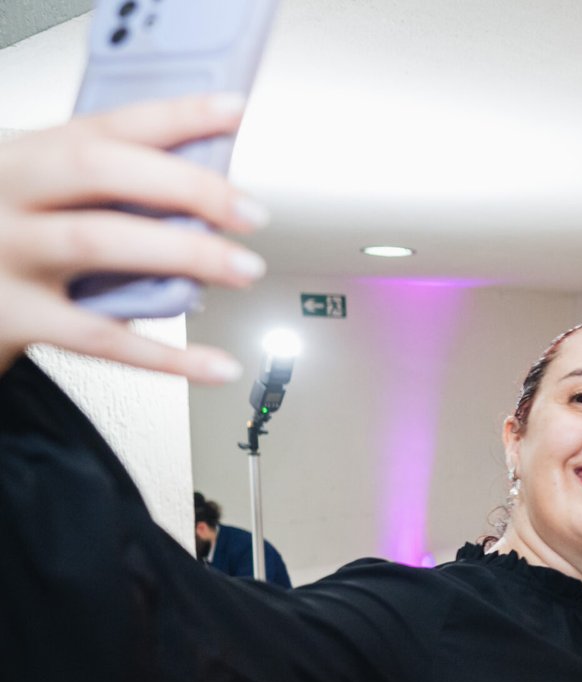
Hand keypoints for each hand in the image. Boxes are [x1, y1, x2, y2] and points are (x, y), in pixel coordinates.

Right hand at [0, 94, 266, 382]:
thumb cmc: (9, 237)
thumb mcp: (39, 192)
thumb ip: (105, 188)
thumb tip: (208, 195)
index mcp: (25, 155)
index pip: (107, 124)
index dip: (175, 115)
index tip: (233, 110)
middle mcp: (9, 195)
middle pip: (98, 171)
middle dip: (186, 186)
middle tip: (249, 212)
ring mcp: (8, 255)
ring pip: (100, 244)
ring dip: (185, 254)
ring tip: (244, 268)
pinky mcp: (16, 318)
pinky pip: (102, 340)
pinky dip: (170, 356)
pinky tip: (219, 364)